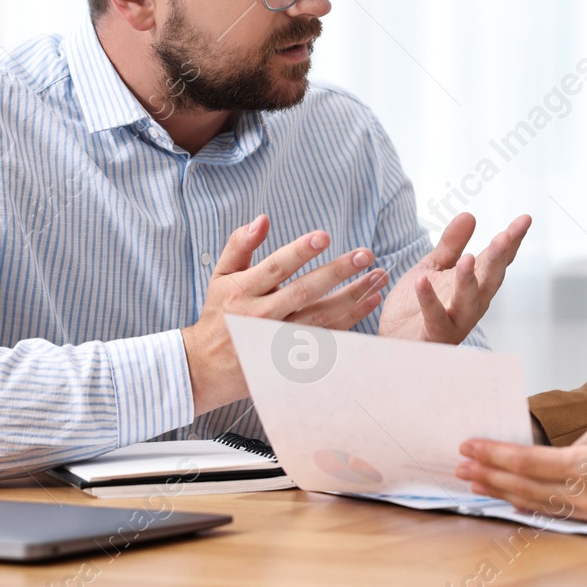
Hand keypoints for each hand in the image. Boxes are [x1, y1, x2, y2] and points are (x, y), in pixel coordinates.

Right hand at [182, 214, 387, 413]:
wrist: (208, 367)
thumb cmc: (219, 313)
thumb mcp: (221, 276)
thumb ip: (240, 245)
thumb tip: (263, 218)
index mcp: (243, 292)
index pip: (275, 267)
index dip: (299, 251)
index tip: (324, 236)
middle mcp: (260, 317)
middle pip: (304, 292)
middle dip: (337, 272)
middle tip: (365, 255)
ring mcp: (277, 341)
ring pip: (321, 317)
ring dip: (354, 296)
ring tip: (378, 276)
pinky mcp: (292, 359)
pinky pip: (327, 338)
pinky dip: (352, 320)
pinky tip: (370, 301)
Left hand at [378, 213, 530, 342]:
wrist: (394, 341)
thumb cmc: (417, 305)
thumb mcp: (433, 266)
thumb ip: (452, 244)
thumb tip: (470, 214)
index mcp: (476, 285)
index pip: (498, 261)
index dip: (512, 241)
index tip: (524, 219)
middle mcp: (472, 304)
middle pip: (490, 280)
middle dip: (498, 259)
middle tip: (505, 237)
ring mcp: (456, 321)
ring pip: (469, 301)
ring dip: (469, 280)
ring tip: (469, 258)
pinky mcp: (434, 334)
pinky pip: (434, 316)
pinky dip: (429, 299)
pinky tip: (423, 280)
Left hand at [456, 417, 586, 521]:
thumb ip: (581, 441)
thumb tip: (560, 453)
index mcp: (586, 467)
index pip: (526, 462)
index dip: (493, 455)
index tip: (468, 446)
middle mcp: (584, 495)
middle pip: (523, 486)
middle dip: (488, 475)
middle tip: (459, 466)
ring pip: (535, 502)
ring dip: (503, 492)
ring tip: (476, 482)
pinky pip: (555, 512)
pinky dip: (529, 504)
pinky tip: (512, 499)